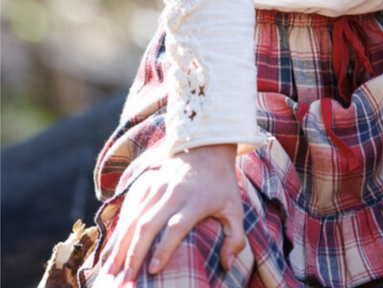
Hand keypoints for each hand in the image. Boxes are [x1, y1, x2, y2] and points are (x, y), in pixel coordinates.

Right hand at [99, 143, 244, 281]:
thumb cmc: (221, 184)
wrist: (207, 146)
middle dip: (134, 254)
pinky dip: (118, 232)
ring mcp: (158, 187)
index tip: (153, 270)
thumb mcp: (235, 206)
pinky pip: (129, 210)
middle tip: (125, 282)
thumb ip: (235, 237)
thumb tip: (228, 266)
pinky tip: (110, 252)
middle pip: (149, 224)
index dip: (164, 247)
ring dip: (120, 246)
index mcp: (197, 200)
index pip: (177, 225)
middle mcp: (174, 193)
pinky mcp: (147, 184)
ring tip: (109, 273)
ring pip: (134, 218)